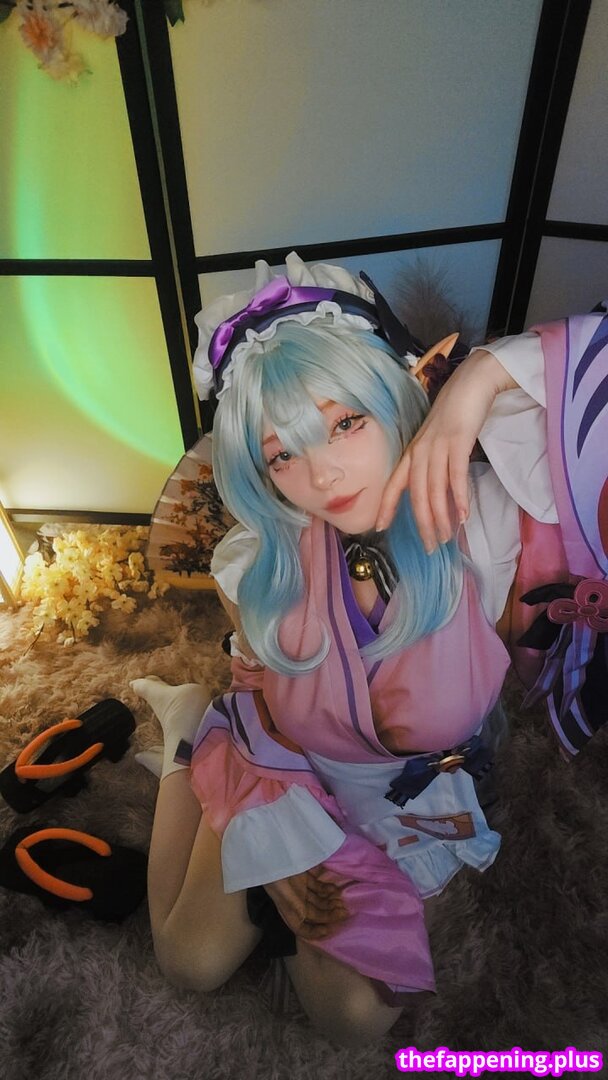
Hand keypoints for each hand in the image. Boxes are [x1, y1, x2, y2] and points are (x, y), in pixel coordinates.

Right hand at [263, 864, 348, 940]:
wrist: (271, 851)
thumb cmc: (276, 874)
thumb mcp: (284, 895)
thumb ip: (296, 909)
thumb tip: (306, 922)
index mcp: (287, 909)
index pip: (300, 928)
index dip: (314, 933)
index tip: (328, 929)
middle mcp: (294, 901)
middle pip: (314, 914)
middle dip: (329, 915)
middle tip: (344, 912)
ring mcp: (299, 888)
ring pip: (318, 900)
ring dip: (330, 903)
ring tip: (341, 901)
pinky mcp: (303, 875)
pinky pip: (317, 886)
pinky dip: (327, 889)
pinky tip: (335, 889)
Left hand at [375, 349, 517, 550]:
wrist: (470, 384)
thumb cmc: (454, 414)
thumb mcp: (435, 440)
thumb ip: (431, 463)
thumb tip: (435, 492)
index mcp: (412, 452)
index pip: (393, 484)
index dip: (386, 506)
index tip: (380, 528)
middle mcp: (420, 451)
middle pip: (416, 495)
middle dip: (423, 524)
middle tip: (431, 546)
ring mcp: (438, 446)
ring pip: (434, 490)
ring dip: (441, 517)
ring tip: (448, 536)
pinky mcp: (458, 441)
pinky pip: (456, 476)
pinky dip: (459, 498)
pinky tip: (463, 515)